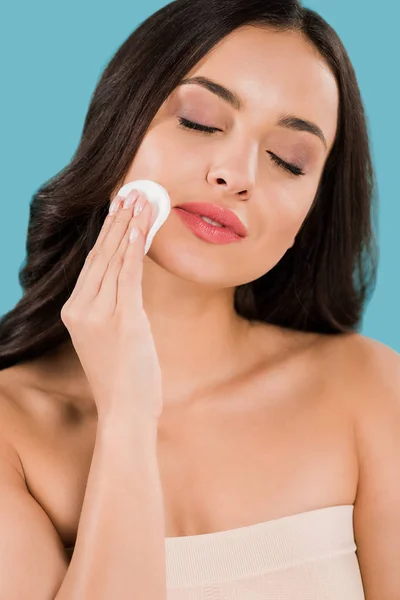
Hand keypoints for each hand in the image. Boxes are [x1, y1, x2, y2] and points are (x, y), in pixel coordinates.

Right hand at [60, 189, 162, 422]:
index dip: (107, 233)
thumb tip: (128, 276)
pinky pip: (128, 275)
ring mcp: (98, 314)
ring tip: (140, 200)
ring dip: (129, 226)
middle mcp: (80, 308)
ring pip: (114, 259)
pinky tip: (141, 226)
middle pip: (100, 255)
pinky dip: (135, 248)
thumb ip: (112, 305)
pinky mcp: (121, 319)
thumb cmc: (123, 375)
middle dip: (117, 221)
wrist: (126, 408)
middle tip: (130, 193)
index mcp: (74, 312)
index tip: (118, 210)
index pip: (92, 264)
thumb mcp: (110, 336)